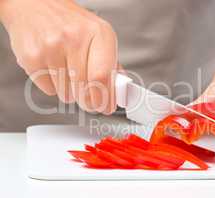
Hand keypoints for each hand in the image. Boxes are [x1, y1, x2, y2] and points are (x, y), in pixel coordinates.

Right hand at [0, 0, 117, 113]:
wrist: (36, 5)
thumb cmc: (71, 24)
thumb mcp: (99, 36)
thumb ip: (111, 64)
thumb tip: (118, 92)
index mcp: (99, 33)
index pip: (102, 76)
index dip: (105, 98)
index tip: (106, 107)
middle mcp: (75, 38)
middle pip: (85, 89)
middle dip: (89, 101)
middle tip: (88, 97)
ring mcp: (51, 47)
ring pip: (67, 94)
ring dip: (70, 92)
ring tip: (67, 71)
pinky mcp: (31, 57)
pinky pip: (49, 90)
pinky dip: (54, 86)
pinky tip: (54, 68)